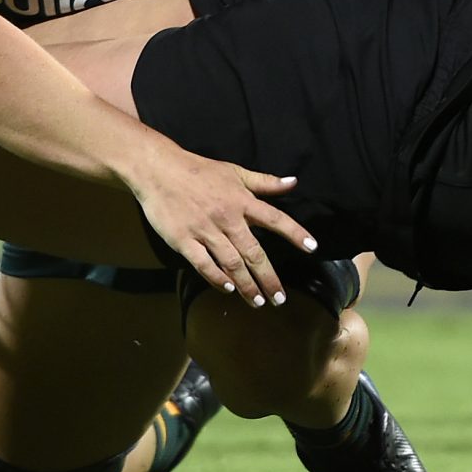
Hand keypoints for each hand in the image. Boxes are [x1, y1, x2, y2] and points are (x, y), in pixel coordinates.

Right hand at [127, 143, 312, 304]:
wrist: (159, 170)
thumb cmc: (199, 171)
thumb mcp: (235, 172)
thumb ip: (265, 182)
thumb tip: (293, 182)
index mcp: (241, 201)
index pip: (275, 218)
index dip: (294, 233)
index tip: (312, 248)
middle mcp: (227, 218)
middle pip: (254, 252)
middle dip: (268, 278)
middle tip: (280, 298)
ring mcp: (205, 230)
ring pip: (231, 263)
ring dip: (246, 285)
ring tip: (257, 301)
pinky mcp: (184, 240)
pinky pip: (203, 264)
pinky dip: (217, 278)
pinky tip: (228, 289)